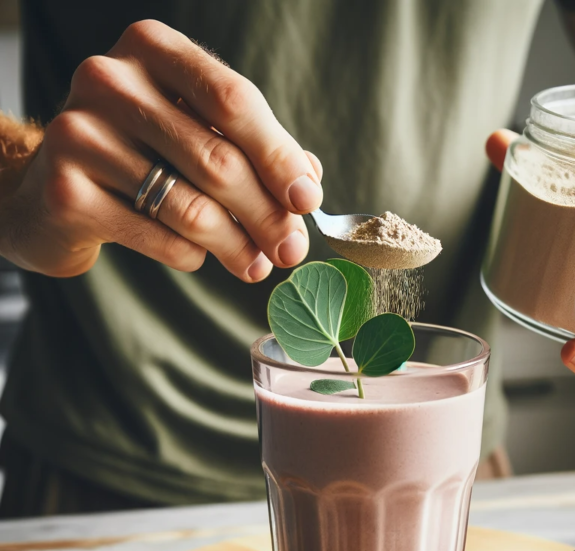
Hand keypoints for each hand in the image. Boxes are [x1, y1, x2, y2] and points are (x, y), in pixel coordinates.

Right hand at [0, 20, 322, 281]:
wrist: (55, 193)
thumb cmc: (142, 157)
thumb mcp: (197, 135)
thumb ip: (254, 150)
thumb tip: (308, 185)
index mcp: (153, 50)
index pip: (234, 100)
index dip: (280, 157)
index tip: (308, 202)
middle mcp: (111, 80)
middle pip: (218, 159)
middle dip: (267, 215)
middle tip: (291, 251)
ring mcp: (81, 133)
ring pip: (192, 206)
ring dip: (238, 246)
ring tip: (257, 266)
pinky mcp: (67, 192)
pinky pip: (160, 237)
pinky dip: (193, 255)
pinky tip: (199, 256)